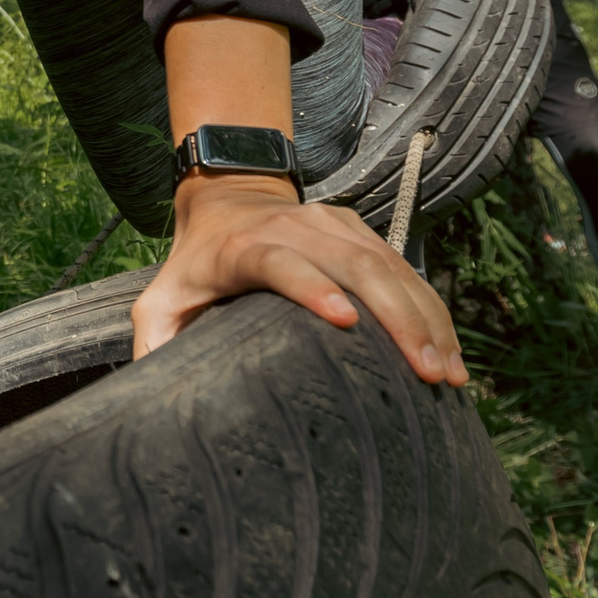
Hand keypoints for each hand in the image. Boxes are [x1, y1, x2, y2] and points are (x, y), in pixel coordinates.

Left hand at [132, 174, 466, 384]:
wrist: (226, 197)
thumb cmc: (195, 263)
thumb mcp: (161, 298)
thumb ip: (154, 343)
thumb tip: (149, 400)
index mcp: (246, 247)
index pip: (282, 263)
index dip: (312, 288)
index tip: (344, 321)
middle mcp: (296, 228)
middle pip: (357, 266)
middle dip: (398, 320)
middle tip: (427, 374)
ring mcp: (334, 225)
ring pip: (390, 266)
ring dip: (425, 319)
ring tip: (448, 372)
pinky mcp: (359, 230)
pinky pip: (404, 268)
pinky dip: (430, 308)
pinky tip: (448, 350)